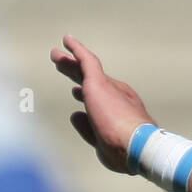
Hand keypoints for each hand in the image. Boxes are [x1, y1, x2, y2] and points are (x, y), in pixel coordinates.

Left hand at [50, 36, 154, 172]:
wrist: (136, 143)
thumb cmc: (123, 151)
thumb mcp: (101, 144)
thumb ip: (88, 129)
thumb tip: (75, 115)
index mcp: (122, 112)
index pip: (100, 100)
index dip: (85, 95)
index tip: (75, 93)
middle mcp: (117, 95)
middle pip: (91, 82)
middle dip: (76, 74)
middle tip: (63, 66)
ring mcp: (108, 87)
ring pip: (84, 70)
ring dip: (69, 62)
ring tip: (56, 55)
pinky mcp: (98, 81)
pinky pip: (86, 61)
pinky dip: (76, 49)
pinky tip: (66, 40)